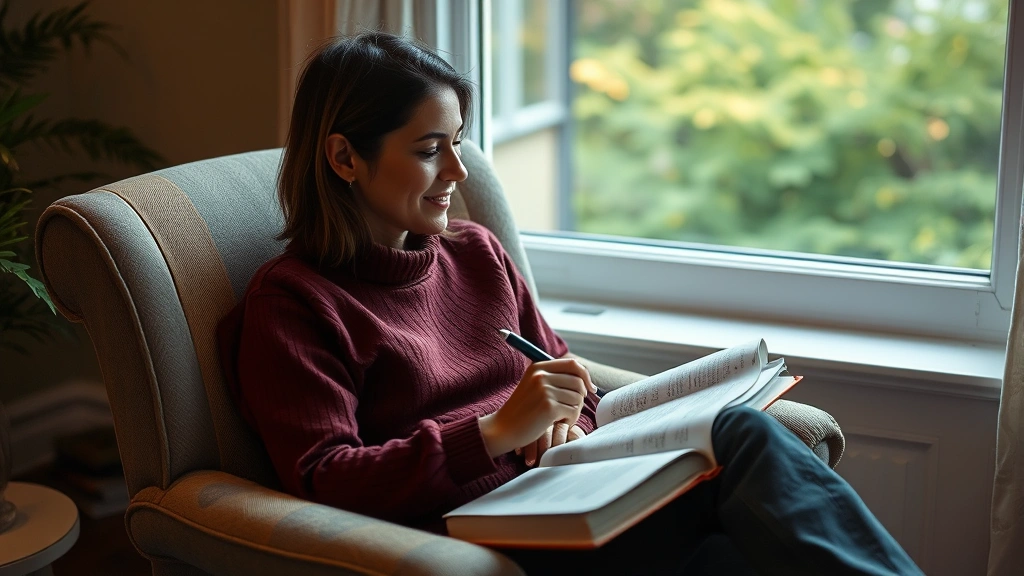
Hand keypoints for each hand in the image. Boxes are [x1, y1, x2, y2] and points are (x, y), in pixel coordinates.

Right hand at [479, 358, 595, 457]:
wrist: (503, 428)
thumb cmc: (522, 410)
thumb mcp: (534, 386)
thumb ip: (554, 378)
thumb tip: (585, 377)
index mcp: (538, 367)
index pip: (573, 364)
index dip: (585, 376)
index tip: (589, 389)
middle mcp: (541, 376)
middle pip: (579, 382)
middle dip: (580, 398)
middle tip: (571, 409)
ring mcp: (544, 390)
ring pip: (578, 398)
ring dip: (574, 410)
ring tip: (560, 417)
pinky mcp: (549, 407)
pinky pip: (573, 411)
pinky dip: (570, 420)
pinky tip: (557, 423)